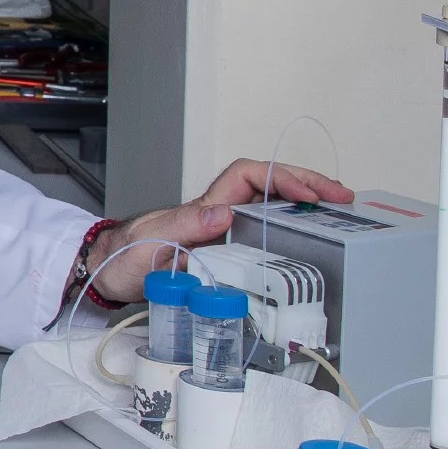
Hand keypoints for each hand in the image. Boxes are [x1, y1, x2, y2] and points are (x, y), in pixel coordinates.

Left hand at [85, 158, 355, 301]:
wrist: (105, 273)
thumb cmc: (123, 256)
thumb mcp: (150, 242)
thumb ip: (184, 226)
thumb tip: (222, 213)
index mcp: (204, 206)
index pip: (248, 176)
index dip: (281, 179)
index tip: (306, 195)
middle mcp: (217, 212)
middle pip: (269, 184)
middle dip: (307, 184)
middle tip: (341, 196)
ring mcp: (222, 230)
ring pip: (271, 204)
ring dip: (304, 202)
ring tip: (338, 209)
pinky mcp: (223, 248)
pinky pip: (264, 228)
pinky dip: (291, 226)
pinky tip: (310, 233)